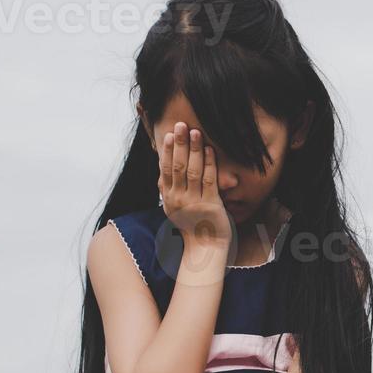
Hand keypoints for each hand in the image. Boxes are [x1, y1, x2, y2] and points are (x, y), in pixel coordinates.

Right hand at [159, 122, 229, 248]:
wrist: (205, 246)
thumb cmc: (192, 224)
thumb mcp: (174, 207)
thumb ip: (169, 189)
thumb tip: (162, 170)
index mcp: (168, 197)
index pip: (165, 169)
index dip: (167, 151)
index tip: (169, 134)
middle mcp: (178, 199)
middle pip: (177, 166)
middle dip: (179, 144)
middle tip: (181, 125)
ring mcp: (194, 202)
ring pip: (192, 171)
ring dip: (194, 150)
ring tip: (196, 132)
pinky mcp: (210, 204)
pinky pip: (208, 180)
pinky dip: (208, 163)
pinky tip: (210, 150)